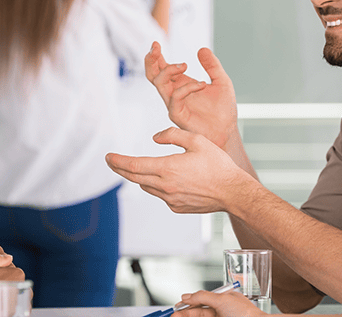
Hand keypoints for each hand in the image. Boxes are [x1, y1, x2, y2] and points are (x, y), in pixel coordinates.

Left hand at [106, 127, 253, 213]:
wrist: (233, 192)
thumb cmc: (218, 165)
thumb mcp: (196, 140)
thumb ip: (172, 135)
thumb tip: (154, 138)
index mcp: (168, 168)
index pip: (133, 165)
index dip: (118, 161)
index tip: (108, 156)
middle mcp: (165, 186)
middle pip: (134, 178)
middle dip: (120, 169)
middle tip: (111, 161)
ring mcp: (170, 199)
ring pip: (146, 187)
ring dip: (139, 177)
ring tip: (137, 169)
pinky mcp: (176, 207)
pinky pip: (160, 195)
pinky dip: (157, 186)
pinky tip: (165, 180)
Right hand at [145, 42, 237, 147]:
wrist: (227, 130)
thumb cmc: (223, 109)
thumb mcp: (222, 81)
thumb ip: (212, 66)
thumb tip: (202, 49)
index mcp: (181, 84)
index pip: (161, 68)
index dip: (155, 56)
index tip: (156, 43)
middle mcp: (174, 93)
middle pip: (153, 75)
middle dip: (151, 60)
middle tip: (156, 48)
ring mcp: (175, 104)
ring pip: (159, 84)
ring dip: (168, 71)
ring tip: (184, 65)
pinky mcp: (178, 116)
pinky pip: (175, 99)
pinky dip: (186, 88)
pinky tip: (202, 84)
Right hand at [173, 290, 264, 316]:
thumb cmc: (246, 313)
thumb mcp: (222, 300)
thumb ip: (203, 297)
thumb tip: (187, 296)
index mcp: (223, 300)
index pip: (201, 300)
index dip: (188, 303)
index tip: (177, 306)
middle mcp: (220, 310)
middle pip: (198, 311)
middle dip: (184, 312)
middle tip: (172, 315)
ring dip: (187, 316)